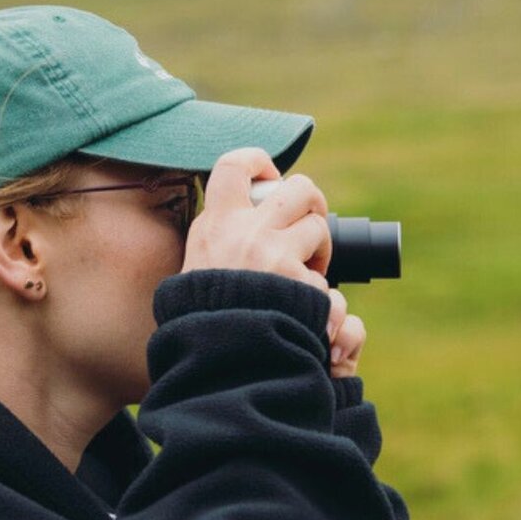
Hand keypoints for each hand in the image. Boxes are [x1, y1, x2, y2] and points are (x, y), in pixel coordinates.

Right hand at [183, 148, 363, 375]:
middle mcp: (245, 230)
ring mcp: (275, 254)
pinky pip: (325, 279)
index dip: (259, 161)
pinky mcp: (300, 282)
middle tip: (308, 228)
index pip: (235, 165)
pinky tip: (305, 312)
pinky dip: (321, 297)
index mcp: (216, 223)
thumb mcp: (195, 266)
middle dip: (312, 205)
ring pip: (319, 228)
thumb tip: (240, 212)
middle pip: (300, 188)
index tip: (269, 176)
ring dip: (319, 251)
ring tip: (305, 276)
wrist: (217, 358)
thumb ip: (218, 237)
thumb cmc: (203, 317)